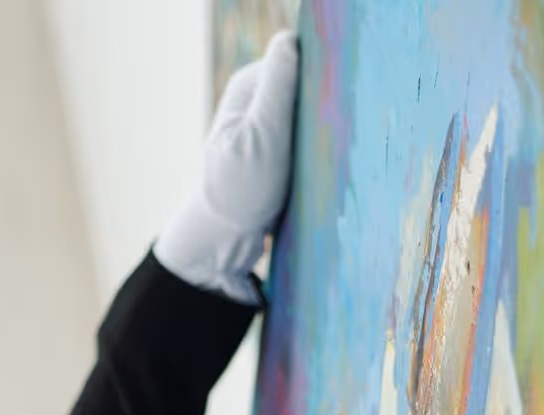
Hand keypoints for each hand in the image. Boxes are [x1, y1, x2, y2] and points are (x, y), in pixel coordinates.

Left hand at [153, 30, 299, 304]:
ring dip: (316, 137)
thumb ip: (278, 85)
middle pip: (303, 89)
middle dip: (316, 110)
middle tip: (317, 144)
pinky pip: (304, 142)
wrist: (224, 244)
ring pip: (307, 117)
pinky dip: (311, 154)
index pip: (296, 61)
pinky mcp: (274, 155)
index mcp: (247, 86)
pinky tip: (313, 172)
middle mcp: (253, 102)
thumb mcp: (263, 134)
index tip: (319, 114)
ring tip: (314, 162)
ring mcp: (263, 129)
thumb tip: (290, 40)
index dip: (315, 82)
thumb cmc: (240, 191)